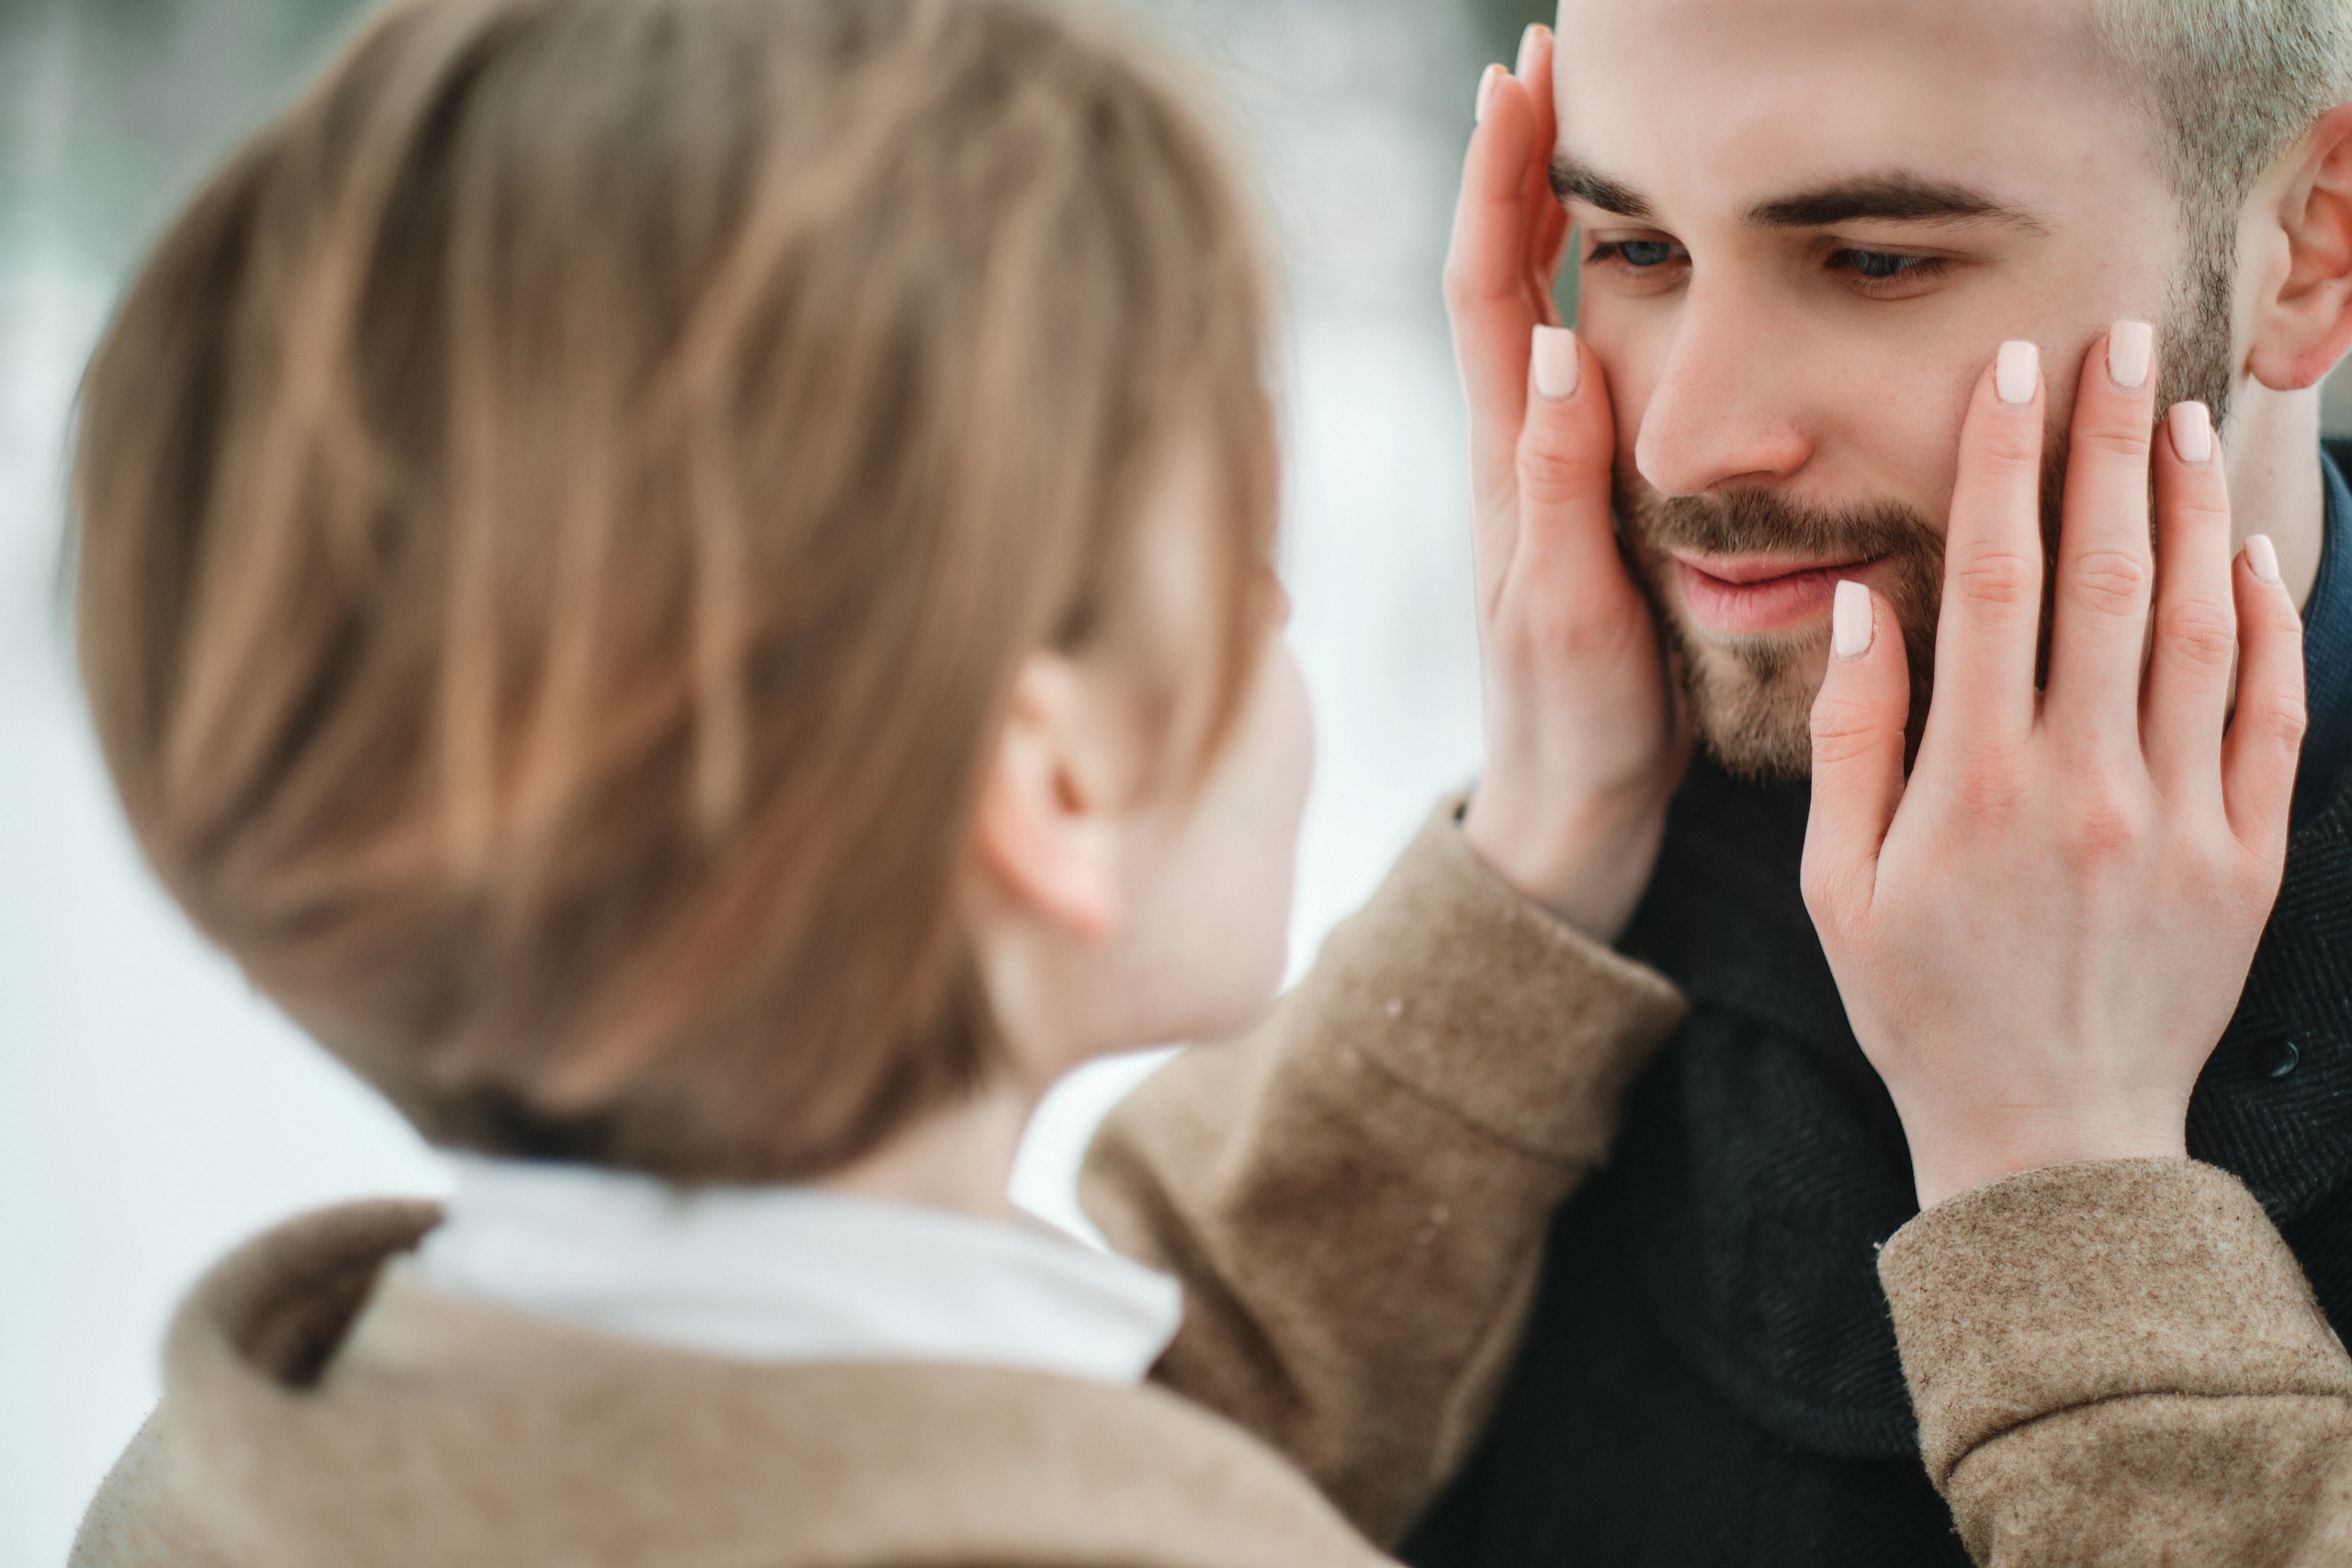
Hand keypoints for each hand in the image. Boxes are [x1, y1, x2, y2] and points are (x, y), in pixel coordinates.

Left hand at [1443, 28, 1685, 942]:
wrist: (1569, 811)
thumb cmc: (1571, 725)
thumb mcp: (1569, 611)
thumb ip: (1561, 487)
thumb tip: (1556, 344)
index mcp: (1506, 462)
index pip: (1489, 287)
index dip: (1499, 178)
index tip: (1520, 76)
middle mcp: (1514, 448)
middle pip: (1505, 271)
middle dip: (1524, 159)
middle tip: (1557, 57)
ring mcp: (1542, 471)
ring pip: (1539, 308)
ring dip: (1554, 209)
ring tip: (1587, 119)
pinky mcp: (1577, 500)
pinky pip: (1582, 365)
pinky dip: (1594, 291)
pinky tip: (1628, 261)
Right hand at [1802, 327, 2307, 1210]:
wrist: (2048, 1136)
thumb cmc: (1920, 1005)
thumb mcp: (1837, 884)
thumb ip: (1854, 738)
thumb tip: (1861, 604)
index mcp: (1975, 782)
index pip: (1996, 579)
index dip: (2005, 462)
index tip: (2012, 372)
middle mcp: (2085, 783)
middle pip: (2107, 575)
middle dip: (2111, 446)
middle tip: (2119, 344)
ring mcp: (2178, 819)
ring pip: (2197, 627)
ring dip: (2190, 511)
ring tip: (2184, 419)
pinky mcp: (2245, 859)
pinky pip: (2266, 714)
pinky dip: (2264, 624)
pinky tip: (2248, 555)